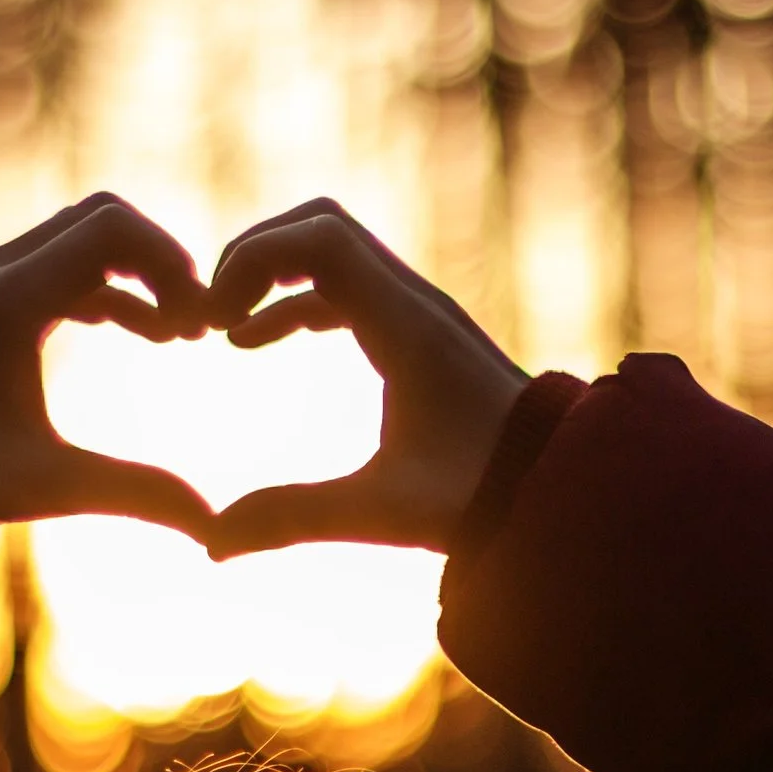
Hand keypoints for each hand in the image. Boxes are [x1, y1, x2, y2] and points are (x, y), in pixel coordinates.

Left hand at [0, 194, 213, 537]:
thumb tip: (215, 528)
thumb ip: (136, 495)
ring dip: (134, 278)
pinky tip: (134, 338)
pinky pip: (53, 271)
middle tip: (198, 329)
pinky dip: (102, 291)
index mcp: (9, 298)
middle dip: (161, 264)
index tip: (203, 326)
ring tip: (176, 338)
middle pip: (101, 221)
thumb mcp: (43, 485)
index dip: (174, 263)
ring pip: (76, 245)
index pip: (114, 227)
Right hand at [202, 199, 529, 557]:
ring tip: (222, 330)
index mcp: (406, 326)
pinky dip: (294, 301)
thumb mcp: (382, 511)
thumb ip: (293, 518)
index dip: (253, 259)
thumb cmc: (482, 498)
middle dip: (254, 258)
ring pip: (332, 253)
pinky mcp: (420, 334)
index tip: (213, 318)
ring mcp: (419, 312)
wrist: (564, 490)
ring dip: (272, 278)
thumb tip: (211, 544)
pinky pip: (345, 287)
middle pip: (320, 227)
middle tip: (208, 315)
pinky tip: (255, 343)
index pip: (319, 238)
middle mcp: (415, 302)